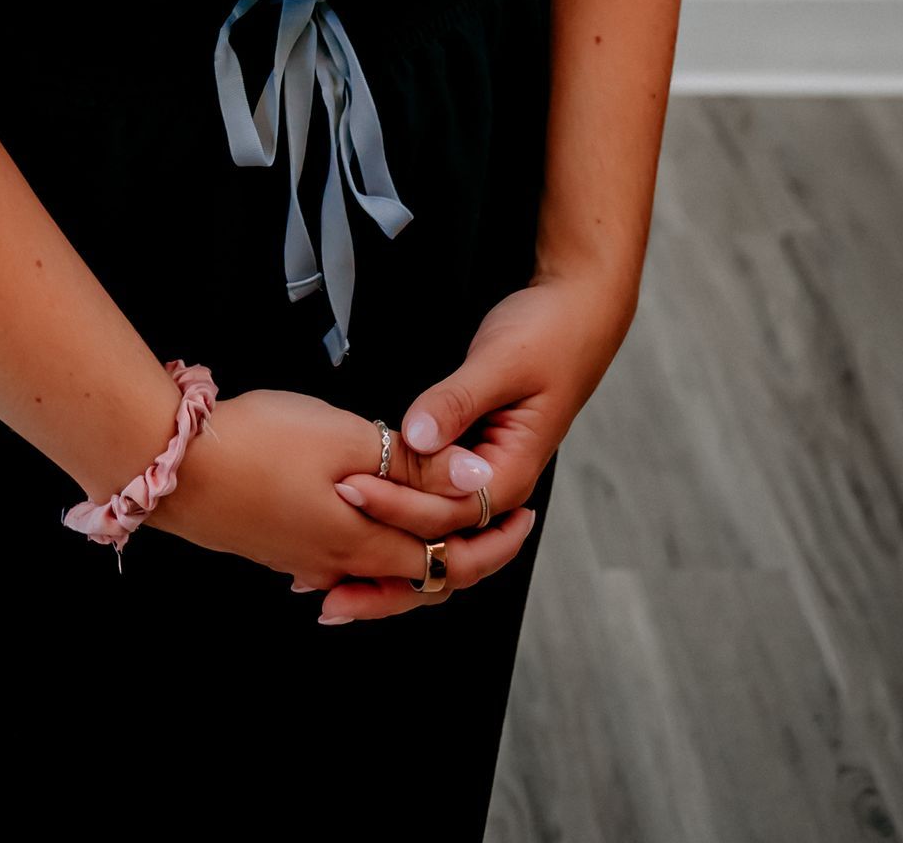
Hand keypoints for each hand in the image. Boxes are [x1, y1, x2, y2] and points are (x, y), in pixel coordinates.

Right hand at [145, 384, 517, 601]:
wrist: (172, 466)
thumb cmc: (261, 443)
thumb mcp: (348, 439)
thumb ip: (414, 466)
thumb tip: (475, 482)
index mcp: (365, 543)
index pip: (449, 557)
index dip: (492, 535)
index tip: (527, 512)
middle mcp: (338, 563)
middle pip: (418, 573)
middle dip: (465, 551)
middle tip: (499, 522)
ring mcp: (302, 558)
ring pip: (378, 567)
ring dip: (416, 550)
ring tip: (443, 524)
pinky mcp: (275, 544)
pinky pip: (340, 558)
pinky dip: (371, 548)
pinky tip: (363, 524)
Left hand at [294, 259, 638, 623]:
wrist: (576, 314)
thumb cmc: (549, 335)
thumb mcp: (501, 362)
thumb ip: (458, 400)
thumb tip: (416, 437)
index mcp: (510, 472)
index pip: (447, 514)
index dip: (396, 507)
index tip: (348, 488)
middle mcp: (497, 488)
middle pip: (440, 547)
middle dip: (385, 567)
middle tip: (327, 580)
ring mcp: (482, 479)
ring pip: (434, 536)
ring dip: (387, 558)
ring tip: (332, 588)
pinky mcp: (468, 462)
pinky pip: (432, 504)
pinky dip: (397, 519)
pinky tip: (358, 526)